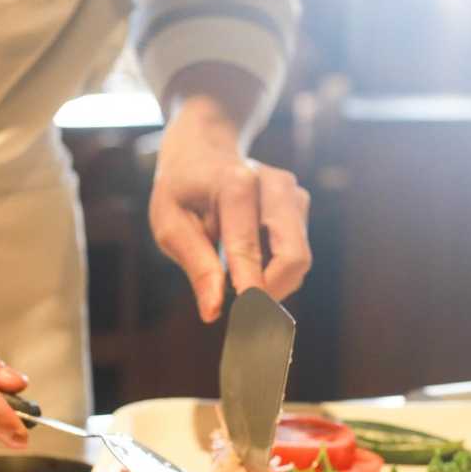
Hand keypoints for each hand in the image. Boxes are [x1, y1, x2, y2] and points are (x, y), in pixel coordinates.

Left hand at [149, 98, 311, 322]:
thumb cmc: (181, 189)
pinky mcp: (300, 204)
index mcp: (235, 185)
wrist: (204, 146)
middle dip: (273, 294)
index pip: (248, 250)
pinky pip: (296, 253)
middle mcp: (273, 185)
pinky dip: (275, 270)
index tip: (249, 325)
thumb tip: (213, 311)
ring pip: (299, 259)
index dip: (251, 292)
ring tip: (237, 281)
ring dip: (272, 283)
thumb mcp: (169, 223)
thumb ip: (195, 265)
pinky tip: (249, 262)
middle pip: (293, 257)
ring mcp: (293, 193)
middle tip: (245, 317)